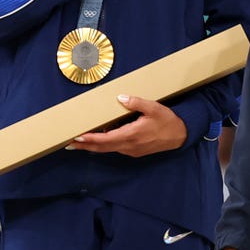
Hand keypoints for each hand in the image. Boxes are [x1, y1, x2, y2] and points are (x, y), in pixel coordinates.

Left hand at [68, 95, 186, 156]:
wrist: (181, 135)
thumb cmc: (167, 121)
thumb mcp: (154, 108)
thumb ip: (137, 103)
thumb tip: (121, 98)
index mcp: (132, 135)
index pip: (106, 139)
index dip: (91, 139)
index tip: (77, 137)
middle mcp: (129, 146)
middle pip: (102, 148)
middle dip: (85, 146)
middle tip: (68, 143)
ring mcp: (131, 150)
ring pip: (107, 149)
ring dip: (92, 146)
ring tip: (77, 142)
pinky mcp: (134, 151)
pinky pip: (115, 148)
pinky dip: (103, 145)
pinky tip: (95, 140)